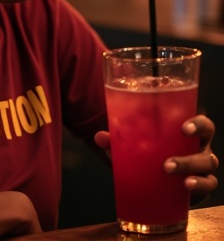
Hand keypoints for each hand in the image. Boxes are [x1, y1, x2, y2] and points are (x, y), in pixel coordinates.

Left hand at [94, 115, 218, 198]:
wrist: (163, 182)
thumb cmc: (151, 154)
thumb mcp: (137, 146)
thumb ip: (119, 141)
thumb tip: (100, 136)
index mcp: (185, 132)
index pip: (200, 122)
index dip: (197, 123)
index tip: (184, 128)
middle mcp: (198, 145)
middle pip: (206, 140)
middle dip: (190, 146)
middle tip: (169, 158)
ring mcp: (202, 164)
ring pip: (207, 162)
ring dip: (188, 166)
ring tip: (168, 170)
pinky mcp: (203, 183)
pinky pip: (208, 183)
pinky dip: (199, 184)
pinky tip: (186, 186)